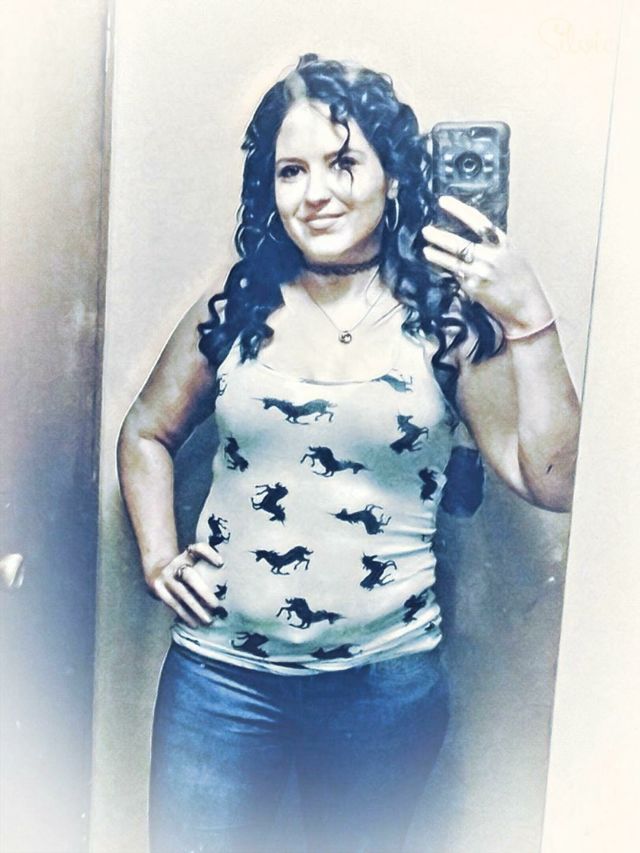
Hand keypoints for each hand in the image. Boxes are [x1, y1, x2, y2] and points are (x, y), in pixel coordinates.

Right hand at [145, 542, 223, 627]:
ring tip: (209, 620)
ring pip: (182, 594)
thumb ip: (210, 565)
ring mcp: (165, 576)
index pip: (198, 549)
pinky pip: (173, 604)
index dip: (209, 554)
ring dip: (196, 609)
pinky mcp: (158, 589)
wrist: (157, 570)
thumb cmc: (186, 568)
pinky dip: (184, 615)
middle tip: (216, 606)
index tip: (221, 564)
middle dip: (203, 592)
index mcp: (187, 554)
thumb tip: (232, 579)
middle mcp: (175, 563)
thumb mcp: (195, 560)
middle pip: (189, 576)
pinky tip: (194, 623)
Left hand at [422, 196, 552, 335]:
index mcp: (503, 242)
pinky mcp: (475, 288)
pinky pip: (457, 275)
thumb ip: (494, 244)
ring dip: (437, 254)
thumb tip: (473, 232)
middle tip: (425, 230)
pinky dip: (447, 270)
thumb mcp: (512, 254)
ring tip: (426, 249)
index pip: (478, 221)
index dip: (459, 210)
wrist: (527, 307)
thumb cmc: (520, 279)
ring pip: (453, 261)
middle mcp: (491, 256)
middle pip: (460, 243)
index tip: (443, 201)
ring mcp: (482, 272)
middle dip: (440, 236)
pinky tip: (437, 266)